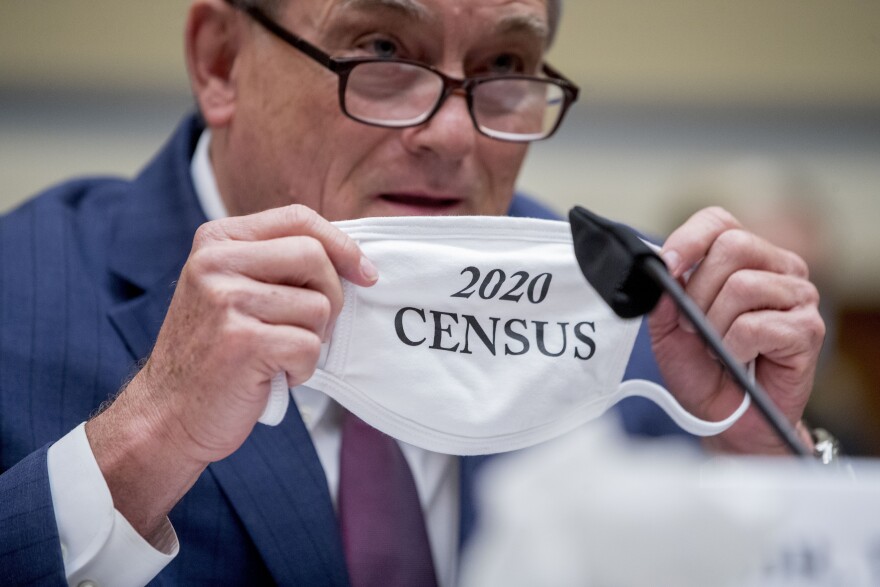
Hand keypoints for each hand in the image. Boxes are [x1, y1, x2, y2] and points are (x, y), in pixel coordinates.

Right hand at [86, 204, 376, 537]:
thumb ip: (276, 263)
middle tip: (312, 328)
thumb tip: (351, 257)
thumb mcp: (232, 289)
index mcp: (217, 240)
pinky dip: (302, 368)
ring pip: (318, 306)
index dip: (342, 244)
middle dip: (332, 296)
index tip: (364, 272)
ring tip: (278, 354)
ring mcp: (226, 300)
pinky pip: (309, 346)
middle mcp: (216, 262)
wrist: (167, 413)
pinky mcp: (242, 341)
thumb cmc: (214, 353)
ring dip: (312, 340)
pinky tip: (273, 375)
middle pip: (314, 256)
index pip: (298, 218)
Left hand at [648, 207, 824, 454]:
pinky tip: (737, 358)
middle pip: (733, 247)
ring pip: (743, 286)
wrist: (727, 418)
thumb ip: (663, 299)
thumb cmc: (704, 370)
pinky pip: (757, 325)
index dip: (689, 238)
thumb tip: (663, 272)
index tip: (668, 265)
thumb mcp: (667, 331)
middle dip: (698, 291)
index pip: (719, 221)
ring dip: (714, 325)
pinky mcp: (808, 330)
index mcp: (743, 258)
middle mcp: (777, 268)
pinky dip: (734, 346)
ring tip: (716, 347)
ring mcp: (798, 297)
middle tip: (690, 326)